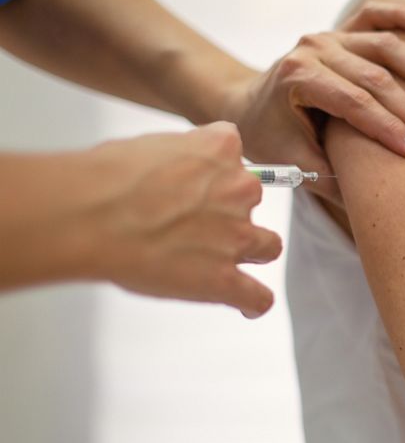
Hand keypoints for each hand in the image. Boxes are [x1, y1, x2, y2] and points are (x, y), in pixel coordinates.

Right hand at [84, 122, 280, 317]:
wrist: (93, 216)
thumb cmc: (108, 179)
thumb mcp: (151, 144)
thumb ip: (178, 155)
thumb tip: (170, 170)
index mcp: (220, 150)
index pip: (233, 153)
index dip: (215, 169)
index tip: (200, 180)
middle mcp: (239, 189)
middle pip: (251, 198)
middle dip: (228, 210)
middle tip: (195, 222)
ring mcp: (236, 236)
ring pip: (267, 246)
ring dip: (251, 253)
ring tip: (226, 261)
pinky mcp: (224, 278)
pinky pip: (256, 296)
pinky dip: (253, 302)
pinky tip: (246, 304)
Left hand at [221, 2, 404, 202]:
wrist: (247, 104)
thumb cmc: (270, 136)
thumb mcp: (292, 163)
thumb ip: (332, 180)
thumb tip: (376, 210)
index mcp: (297, 77)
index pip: (353, 104)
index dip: (388, 129)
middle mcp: (314, 49)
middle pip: (375, 78)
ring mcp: (330, 35)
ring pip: (384, 47)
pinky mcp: (342, 30)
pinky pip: (374, 16)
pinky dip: (402, 16)